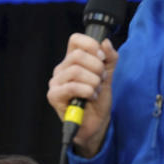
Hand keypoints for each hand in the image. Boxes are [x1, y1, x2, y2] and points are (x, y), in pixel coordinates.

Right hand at [47, 34, 117, 156]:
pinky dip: (87, 91)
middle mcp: (61, 69)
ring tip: (96, 90)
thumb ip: (109, 58)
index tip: (102, 58)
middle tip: (101, 80)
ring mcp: (56, 82)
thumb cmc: (98, 99)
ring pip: (76, 71)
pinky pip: (72, 87)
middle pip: (78, 55)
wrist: (96, 123)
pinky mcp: (54, 96)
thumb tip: (106, 42)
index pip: (75, 40)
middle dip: (97, 68)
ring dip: (93, 82)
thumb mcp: (108, 75)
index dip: (91, 45)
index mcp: (72, 60)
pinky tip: (91, 97)